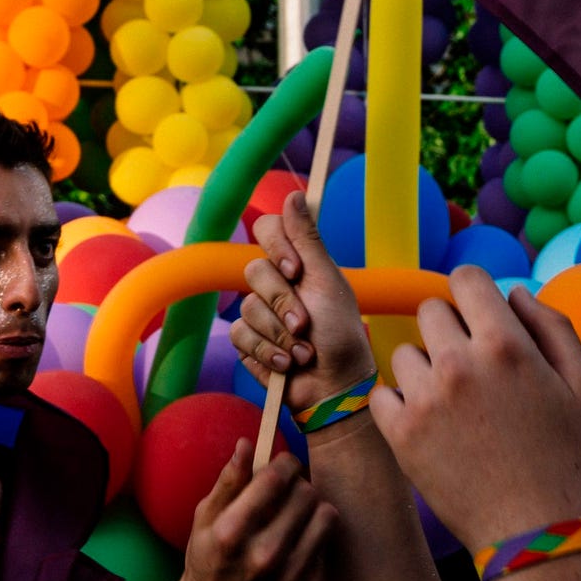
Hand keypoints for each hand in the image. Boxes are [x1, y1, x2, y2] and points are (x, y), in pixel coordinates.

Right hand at [156, 440, 336, 580]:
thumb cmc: (206, 561)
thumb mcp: (205, 518)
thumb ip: (228, 480)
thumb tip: (247, 444)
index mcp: (233, 532)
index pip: (276, 478)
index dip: (284, 462)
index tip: (283, 463)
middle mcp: (264, 555)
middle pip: (306, 493)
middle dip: (298, 484)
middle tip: (288, 490)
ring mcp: (289, 576)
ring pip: (326, 515)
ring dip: (313, 507)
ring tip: (297, 512)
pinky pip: (327, 543)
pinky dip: (315, 536)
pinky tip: (298, 541)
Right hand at [233, 193, 376, 419]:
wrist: (334, 386)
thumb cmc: (340, 334)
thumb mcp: (327, 282)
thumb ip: (308, 240)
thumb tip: (295, 194)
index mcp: (296, 262)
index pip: (267, 229)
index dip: (276, 246)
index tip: (295, 270)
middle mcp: (275, 283)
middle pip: (254, 271)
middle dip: (283, 303)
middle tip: (306, 323)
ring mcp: (259, 312)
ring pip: (247, 308)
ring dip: (280, 334)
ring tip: (304, 351)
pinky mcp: (248, 341)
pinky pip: (241, 336)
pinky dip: (268, 352)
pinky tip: (288, 363)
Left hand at [372, 269, 580, 551]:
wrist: (535, 531)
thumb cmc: (567, 458)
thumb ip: (553, 326)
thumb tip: (516, 292)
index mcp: (506, 344)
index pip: (466, 278)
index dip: (475, 293)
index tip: (480, 316)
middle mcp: (459, 363)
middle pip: (431, 310)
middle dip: (451, 329)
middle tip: (472, 367)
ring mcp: (425, 398)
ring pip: (405, 352)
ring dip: (425, 368)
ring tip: (453, 403)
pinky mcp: (400, 433)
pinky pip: (381, 393)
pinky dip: (399, 404)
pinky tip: (428, 422)